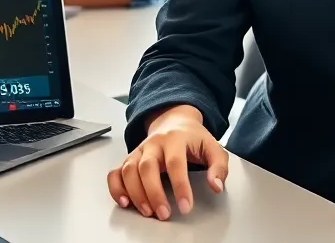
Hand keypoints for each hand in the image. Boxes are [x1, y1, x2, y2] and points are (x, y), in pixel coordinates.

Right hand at [107, 105, 227, 220]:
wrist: (174, 120)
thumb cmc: (193, 138)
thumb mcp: (213, 147)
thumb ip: (218, 167)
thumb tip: (216, 186)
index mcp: (175, 138)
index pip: (175, 163)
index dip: (180, 186)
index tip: (185, 206)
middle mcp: (154, 143)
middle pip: (147, 167)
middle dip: (154, 194)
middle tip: (164, 214)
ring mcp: (139, 150)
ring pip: (129, 170)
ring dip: (136, 194)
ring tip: (148, 212)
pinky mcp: (129, 158)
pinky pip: (115, 172)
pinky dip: (116, 188)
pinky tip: (124, 202)